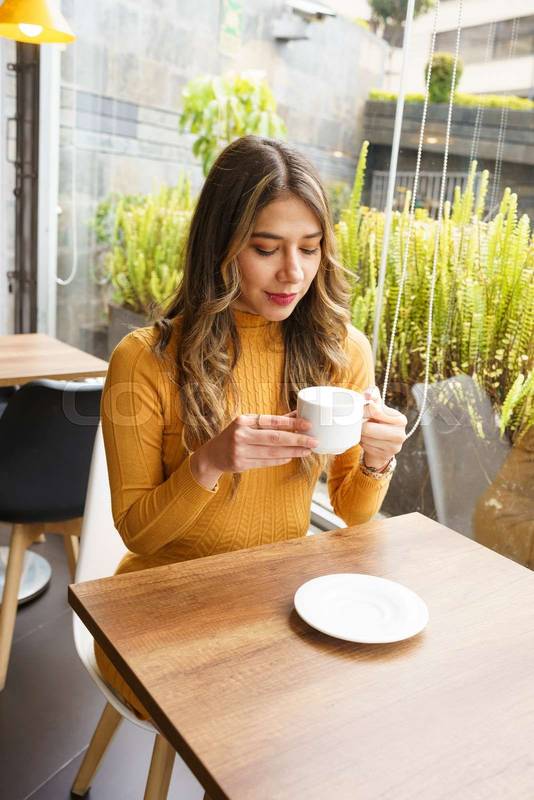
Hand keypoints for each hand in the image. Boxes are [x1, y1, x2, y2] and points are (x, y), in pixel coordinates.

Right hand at [190, 412, 318, 489]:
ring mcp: (240, 450)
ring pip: (273, 452)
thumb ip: (272, 421)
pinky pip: (266, 462)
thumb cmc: (235, 435)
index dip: (292, 423)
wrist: (212, 454)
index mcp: (244, 420)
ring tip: (307, 451)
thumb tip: (297, 415)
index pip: (273, 421)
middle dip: (297, 440)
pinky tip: (291, 457)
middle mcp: (241, 434)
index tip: (308, 425)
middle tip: (314, 441)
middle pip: (275, 438)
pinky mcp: (240, 464)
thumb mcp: (249, 424)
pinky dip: (281, 460)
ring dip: (293, 452)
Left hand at [360, 387, 406, 470]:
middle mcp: (400, 434)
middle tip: (361, 424)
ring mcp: (394, 447)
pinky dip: (363, 443)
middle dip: (361, 425)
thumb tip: (367, 394)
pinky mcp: (385, 456)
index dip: (363, 410)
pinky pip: (365, 447)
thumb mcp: (378, 407)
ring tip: (366, 432)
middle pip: (367, 428)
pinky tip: (368, 441)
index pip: (374, 411)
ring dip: (361, 435)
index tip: (361, 411)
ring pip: (365, 438)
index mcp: (400, 419)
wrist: (384, 444)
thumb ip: (373, 395)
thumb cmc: (379, 421)